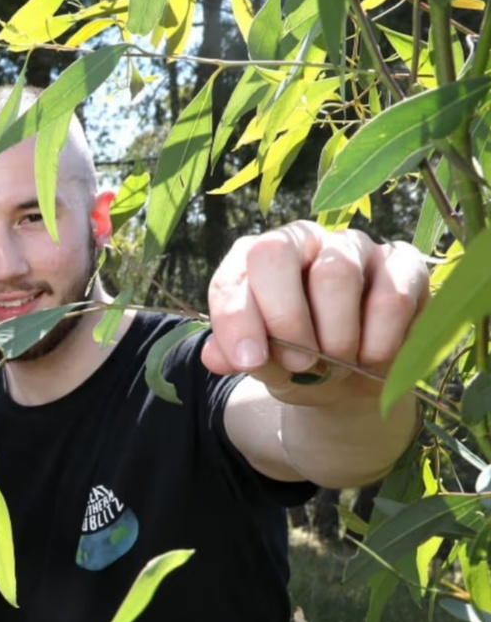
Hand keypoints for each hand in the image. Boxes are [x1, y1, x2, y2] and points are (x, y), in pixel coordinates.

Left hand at [201, 221, 429, 405]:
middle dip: (285, 318)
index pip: (232, 276)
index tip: (249, 360)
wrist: (352, 381)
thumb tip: (217, 357)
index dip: (236, 319)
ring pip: (337, 274)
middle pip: (276, 253)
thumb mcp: (263, 365)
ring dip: (336, 336)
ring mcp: (353, 245)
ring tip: (337, 364)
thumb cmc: (295, 364)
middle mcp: (300, 240)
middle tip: (300, 364)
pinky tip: (372, 357)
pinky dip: (380, 340)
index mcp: (253, 261)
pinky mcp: (403, 263)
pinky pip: (393, 296)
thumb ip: (236, 356)